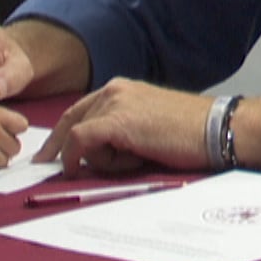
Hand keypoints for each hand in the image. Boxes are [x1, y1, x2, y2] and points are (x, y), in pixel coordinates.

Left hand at [35, 79, 210, 175]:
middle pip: (72, 119)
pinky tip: (76, 171)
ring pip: (79, 134)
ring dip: (97, 159)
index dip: (63, 133)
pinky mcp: (117, 122)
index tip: (52, 153)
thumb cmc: (191, 134)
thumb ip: (122, 132)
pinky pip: (80, 141)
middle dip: (59, 146)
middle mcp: (114, 90)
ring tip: (135, 161)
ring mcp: (114, 104)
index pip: (81, 109)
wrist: (217, 129)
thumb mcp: (148, 127)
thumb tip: (96, 155)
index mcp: (122, 89)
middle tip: (44, 165)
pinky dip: (73, 157)